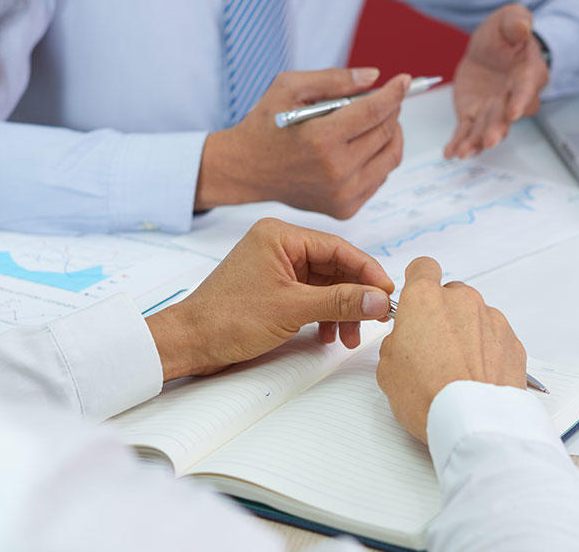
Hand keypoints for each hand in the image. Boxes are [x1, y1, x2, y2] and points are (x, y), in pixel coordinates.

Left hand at [146, 218, 394, 380]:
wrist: (189, 342)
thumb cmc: (227, 319)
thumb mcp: (291, 309)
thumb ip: (340, 301)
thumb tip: (379, 299)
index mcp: (280, 236)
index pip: (339, 248)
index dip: (368, 271)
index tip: (388, 293)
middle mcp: (279, 246)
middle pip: (334, 266)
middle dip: (355, 296)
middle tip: (374, 320)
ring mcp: (275, 268)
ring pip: (325, 285)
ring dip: (341, 310)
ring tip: (348, 337)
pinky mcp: (273, 289)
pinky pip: (311, 297)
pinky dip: (324, 315)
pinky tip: (328, 335)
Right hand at [197, 69, 410, 218]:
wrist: (246, 170)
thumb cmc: (266, 125)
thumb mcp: (289, 87)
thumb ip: (334, 79)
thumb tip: (375, 77)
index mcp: (321, 139)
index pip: (374, 112)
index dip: (395, 93)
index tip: (406, 80)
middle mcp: (335, 171)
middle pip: (387, 133)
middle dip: (393, 110)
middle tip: (389, 99)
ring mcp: (342, 194)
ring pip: (390, 157)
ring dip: (392, 134)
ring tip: (379, 120)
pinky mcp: (345, 208)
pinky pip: (380, 178)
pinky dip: (380, 157)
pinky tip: (364, 145)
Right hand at [376, 257, 526, 442]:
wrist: (474, 422)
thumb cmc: (430, 396)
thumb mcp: (387, 370)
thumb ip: (395, 343)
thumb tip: (404, 343)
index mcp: (425, 300)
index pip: (422, 268)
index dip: (417, 281)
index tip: (416, 297)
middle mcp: (461, 301)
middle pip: (450, 296)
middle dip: (442, 317)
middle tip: (432, 350)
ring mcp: (491, 319)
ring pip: (475, 318)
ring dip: (466, 336)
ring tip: (457, 371)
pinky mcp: (513, 341)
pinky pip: (495, 338)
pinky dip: (487, 352)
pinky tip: (476, 377)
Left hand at [445, 3, 548, 158]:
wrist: (490, 48)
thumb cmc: (506, 34)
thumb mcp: (510, 19)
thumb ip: (516, 22)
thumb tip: (522, 27)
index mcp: (528, 74)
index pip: (526, 89)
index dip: (520, 101)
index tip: (514, 113)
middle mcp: (514, 98)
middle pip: (507, 118)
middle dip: (498, 130)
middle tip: (489, 141)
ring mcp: (494, 110)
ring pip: (487, 129)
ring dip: (477, 142)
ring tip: (464, 153)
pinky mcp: (474, 115)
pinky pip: (467, 131)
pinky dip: (458, 143)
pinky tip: (449, 154)